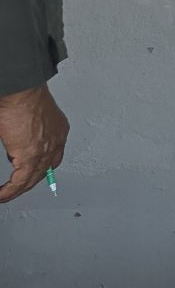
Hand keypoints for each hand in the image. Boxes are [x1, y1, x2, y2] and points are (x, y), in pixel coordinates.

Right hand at [0, 84, 67, 203]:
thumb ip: (24, 135)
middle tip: (14, 191)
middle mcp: (56, 140)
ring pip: (32, 179)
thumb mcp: (28, 119)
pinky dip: (9, 191)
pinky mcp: (32, 155)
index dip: (41, 168)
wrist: (22, 91)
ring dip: (16, 190)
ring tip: (5, 196)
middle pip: (43, 170)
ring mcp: (46, 149)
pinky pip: (20, 182)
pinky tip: (1, 196)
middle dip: (27, 182)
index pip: (53, 156)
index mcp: (57, 130)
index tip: (29, 175)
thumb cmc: (22, 96)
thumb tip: (14, 142)